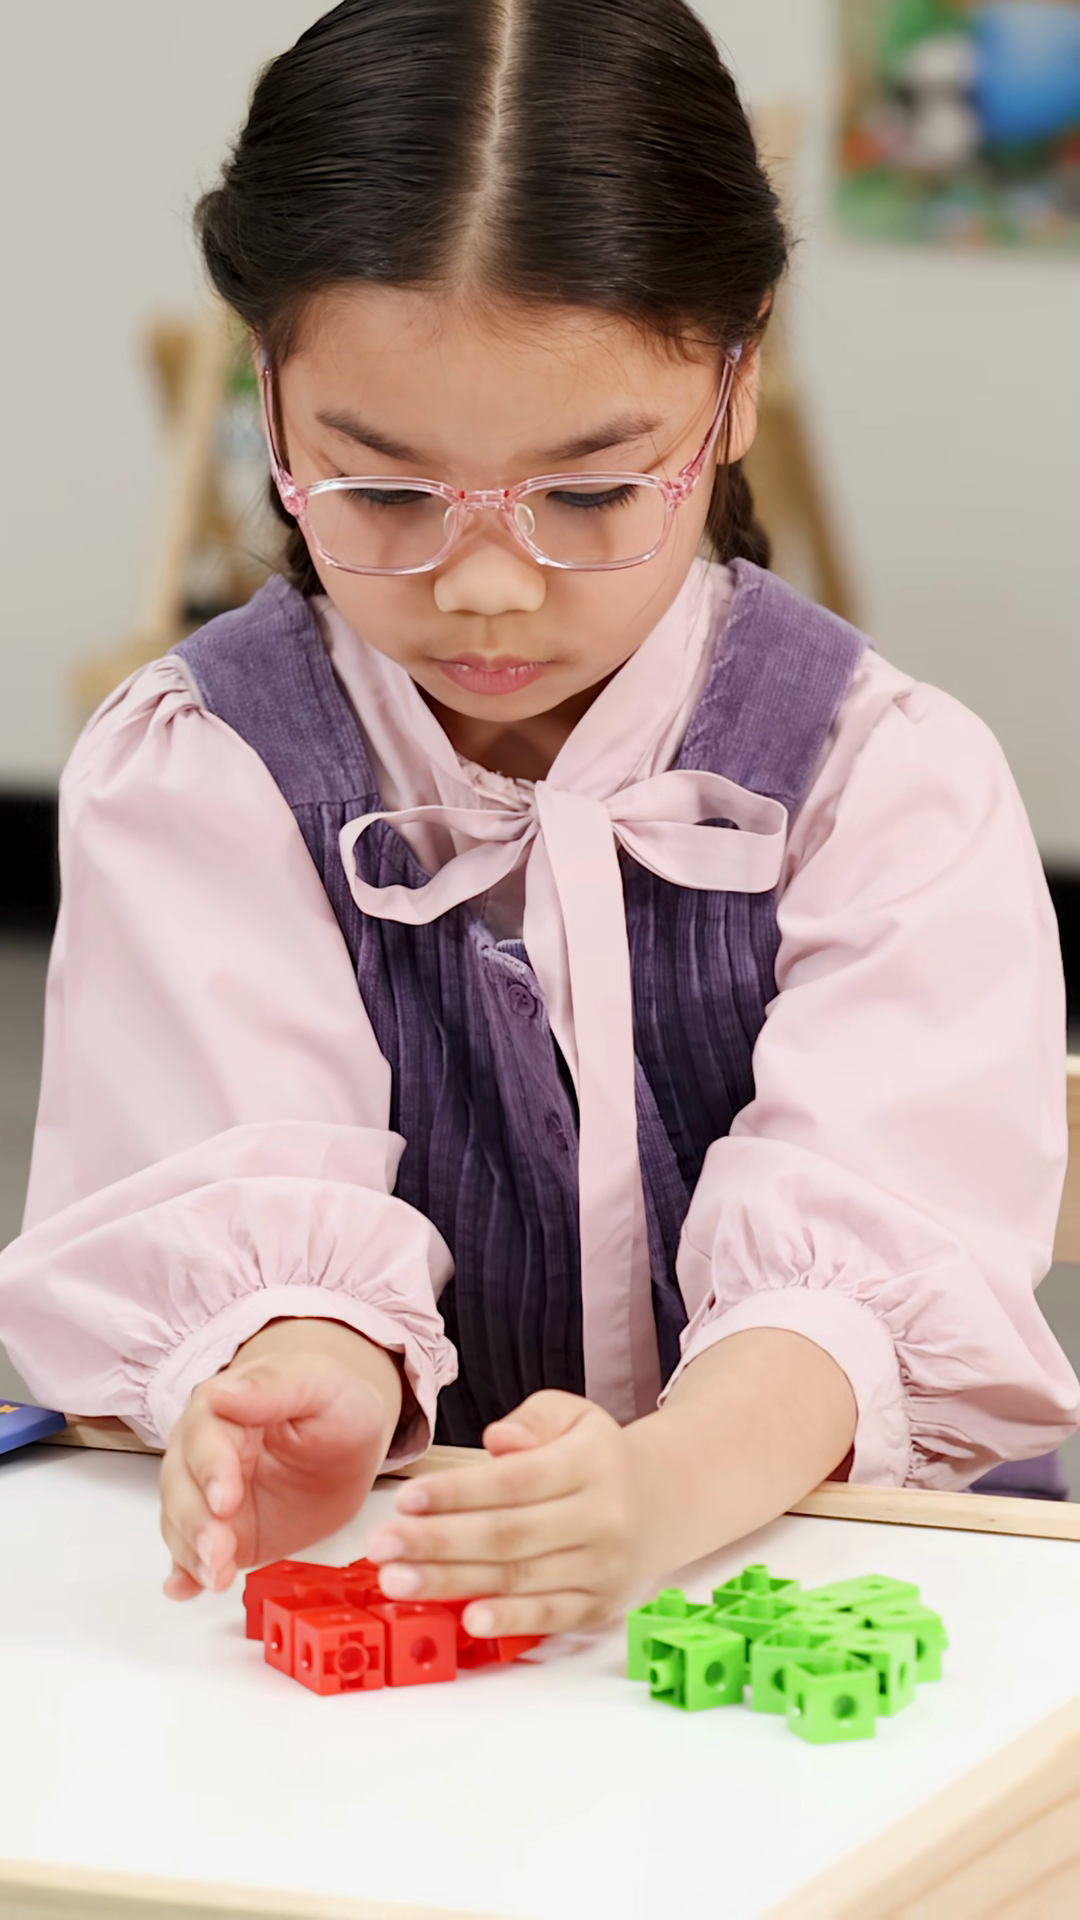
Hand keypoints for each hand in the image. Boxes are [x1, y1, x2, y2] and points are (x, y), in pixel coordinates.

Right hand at [160, 1320, 401, 1601]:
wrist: (350, 1441)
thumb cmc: (334, 1404)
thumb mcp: (319, 1385)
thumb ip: (273, 1388)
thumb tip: (222, 1394)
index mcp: (224, 1408)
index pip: (205, 1436)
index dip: (212, 1469)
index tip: (225, 1499)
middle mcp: (204, 1452)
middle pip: (182, 1485)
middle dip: (196, 1522)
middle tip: (218, 1550)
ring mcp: (210, 1496)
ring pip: (183, 1522)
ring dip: (193, 1552)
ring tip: (216, 1576)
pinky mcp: (223, 1532)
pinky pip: (194, 1553)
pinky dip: (186, 1573)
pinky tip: (184, 1589)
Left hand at [364, 1332, 857, 1640]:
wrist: (659, 1504)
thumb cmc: (593, 1455)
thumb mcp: (571, 1415)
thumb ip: (532, 1420)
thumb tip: (497, 1440)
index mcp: (591, 1463)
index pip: (514, 1481)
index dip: (458, 1492)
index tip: (406, 1499)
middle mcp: (602, 1517)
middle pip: (508, 1535)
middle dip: (437, 1542)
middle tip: (381, 1546)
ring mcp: (602, 1567)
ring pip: (518, 1578)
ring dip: (451, 1582)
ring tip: (395, 1580)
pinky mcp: (599, 1606)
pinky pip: (548, 1616)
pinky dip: (508, 1620)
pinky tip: (465, 1617)